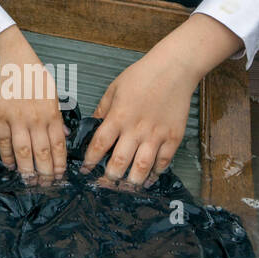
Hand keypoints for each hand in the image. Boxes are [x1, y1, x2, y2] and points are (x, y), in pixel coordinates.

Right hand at [0, 24, 68, 181]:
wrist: (6, 54)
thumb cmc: (30, 70)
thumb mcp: (51, 90)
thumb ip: (56, 113)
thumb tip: (62, 134)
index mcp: (51, 111)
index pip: (58, 145)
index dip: (59, 164)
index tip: (60, 176)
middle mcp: (35, 118)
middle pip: (42, 153)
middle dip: (45, 173)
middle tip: (46, 185)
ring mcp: (15, 118)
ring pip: (23, 152)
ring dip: (27, 170)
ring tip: (29, 181)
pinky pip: (3, 142)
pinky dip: (7, 156)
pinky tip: (10, 166)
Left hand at [80, 14, 240, 186]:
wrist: (173, 70)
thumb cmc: (141, 76)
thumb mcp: (114, 88)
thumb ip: (103, 109)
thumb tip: (93, 126)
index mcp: (118, 116)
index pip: (100, 145)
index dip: (90, 161)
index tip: (85, 170)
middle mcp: (136, 129)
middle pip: (120, 161)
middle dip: (109, 177)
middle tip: (103, 185)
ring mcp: (156, 135)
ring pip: (142, 167)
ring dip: (132, 181)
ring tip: (125, 187)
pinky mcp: (173, 137)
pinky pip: (164, 161)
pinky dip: (155, 173)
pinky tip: (147, 178)